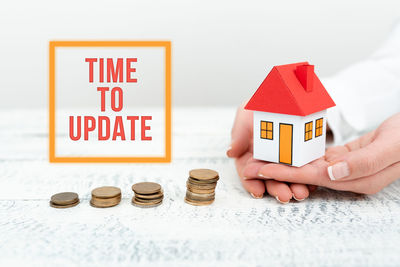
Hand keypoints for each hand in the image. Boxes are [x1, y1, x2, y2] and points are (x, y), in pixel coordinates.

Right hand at [227, 104, 316, 202]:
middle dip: (276, 189)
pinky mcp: (302, 156)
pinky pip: (304, 170)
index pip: (248, 173)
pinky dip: (307, 179)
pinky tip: (312, 185)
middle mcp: (266, 160)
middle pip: (269, 179)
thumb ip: (239, 132)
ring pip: (287, 179)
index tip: (258, 191)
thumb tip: (231, 151)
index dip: (251, 183)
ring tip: (300, 193)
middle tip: (284, 196)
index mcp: (250, 154)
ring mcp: (285, 159)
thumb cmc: (261, 104)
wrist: (285, 93)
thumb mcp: (245, 113)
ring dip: (292, 188)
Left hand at [253, 113, 399, 194]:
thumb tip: (332, 173)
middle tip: (250, 167)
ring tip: (261, 160)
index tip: (261, 170)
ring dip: (285, 164)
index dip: (286, 173)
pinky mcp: (345, 158)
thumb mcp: (390, 147)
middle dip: (278, 171)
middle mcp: (347, 177)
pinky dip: (300, 156)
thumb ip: (363, 162)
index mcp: (357, 179)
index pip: (312, 177)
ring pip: (308, 168)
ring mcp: (345, 168)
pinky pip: (318, 159)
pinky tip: (285, 152)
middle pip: (305, 175)